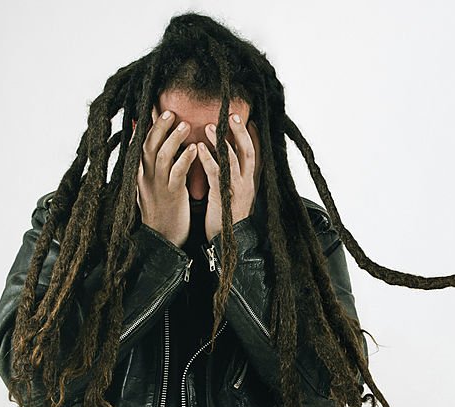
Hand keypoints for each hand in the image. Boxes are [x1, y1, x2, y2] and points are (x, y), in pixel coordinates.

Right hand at [136, 108, 196, 246]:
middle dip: (159, 126)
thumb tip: (152, 147)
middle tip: (170, 110)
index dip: (147, 125)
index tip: (152, 106)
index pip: (141, 142)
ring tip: (185, 124)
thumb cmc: (161, 210)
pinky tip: (193, 149)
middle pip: (148, 144)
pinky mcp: (171, 195)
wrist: (161, 239)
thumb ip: (152, 165)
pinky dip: (184, 159)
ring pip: (161, 155)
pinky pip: (177, 173)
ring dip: (173, 138)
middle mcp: (146, 175)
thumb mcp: (152, 185)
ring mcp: (157, 185)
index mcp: (141, 171)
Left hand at [196, 114, 262, 241]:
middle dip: (240, 132)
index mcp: (250, 182)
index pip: (256, 155)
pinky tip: (199, 149)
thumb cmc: (228, 219)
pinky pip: (217, 173)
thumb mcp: (234, 195)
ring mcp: (237, 189)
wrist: (228, 243)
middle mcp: (247, 183)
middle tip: (232, 115)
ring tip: (209, 127)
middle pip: (248, 151)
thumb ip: (234, 178)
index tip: (249, 121)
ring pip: (233, 158)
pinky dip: (208, 159)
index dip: (253, 137)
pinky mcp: (224, 196)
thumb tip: (228, 162)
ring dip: (221, 141)